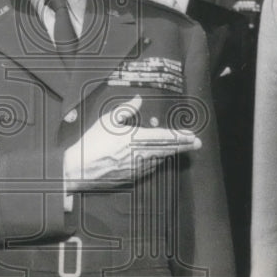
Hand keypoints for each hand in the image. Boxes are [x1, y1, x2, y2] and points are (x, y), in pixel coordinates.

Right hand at [63, 95, 200, 192]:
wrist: (79, 169)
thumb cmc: (93, 142)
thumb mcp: (107, 120)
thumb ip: (126, 110)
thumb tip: (138, 100)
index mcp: (136, 138)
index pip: (164, 137)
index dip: (180, 137)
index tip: (193, 136)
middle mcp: (140, 154)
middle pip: (167, 150)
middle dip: (183, 146)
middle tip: (197, 144)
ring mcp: (137, 168)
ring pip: (160, 160)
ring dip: (171, 154)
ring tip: (181, 148)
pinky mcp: (131, 177)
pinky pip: (149, 169)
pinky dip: (157, 162)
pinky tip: (160, 159)